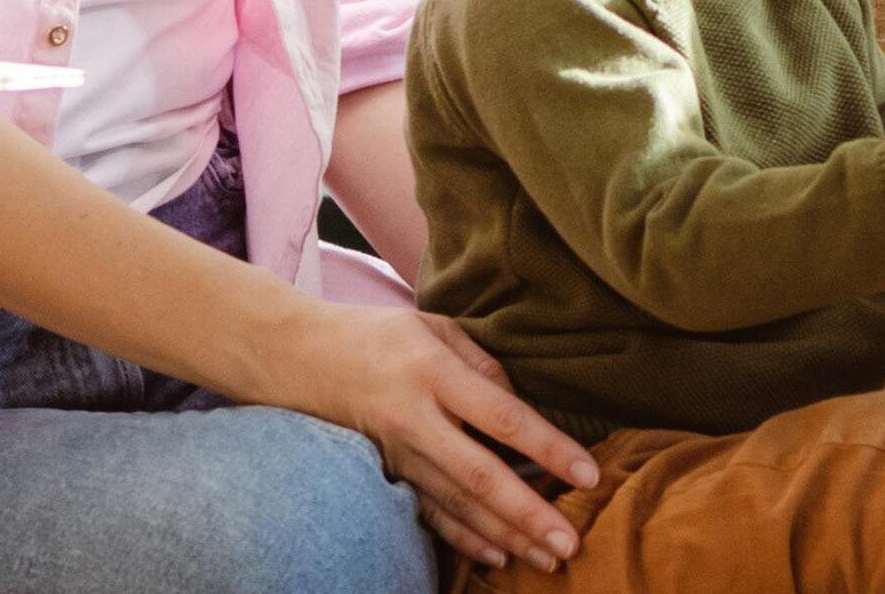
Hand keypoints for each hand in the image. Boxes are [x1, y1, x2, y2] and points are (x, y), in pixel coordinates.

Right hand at [204, 296, 596, 569]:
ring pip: (458, 504)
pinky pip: (427, 513)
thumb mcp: (431, 326)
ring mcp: (396, 453)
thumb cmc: (374, 335)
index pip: (503, 417)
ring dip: (505, 535)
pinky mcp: (384, 473)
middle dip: (529, 514)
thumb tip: (522, 407)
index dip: (549, 448)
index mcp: (432, 372)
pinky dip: (463, 538)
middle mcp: (415, 419)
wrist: (294, 356)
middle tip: (571, 543)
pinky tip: (497, 556)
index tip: (589, 474)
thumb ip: (481, 363)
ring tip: (548, 558)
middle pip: (481, 476)